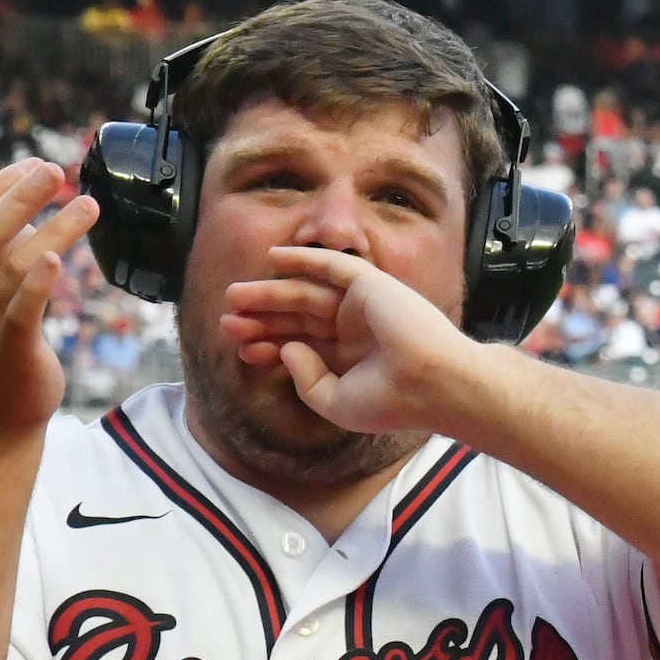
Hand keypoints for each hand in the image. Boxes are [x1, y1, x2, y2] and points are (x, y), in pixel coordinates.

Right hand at [0, 160, 95, 442]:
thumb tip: (35, 215)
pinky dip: (38, 283)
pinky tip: (60, 261)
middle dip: (19, 195)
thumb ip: (5, 256)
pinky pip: (22, 311)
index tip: (34, 164)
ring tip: (90, 205)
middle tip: (55, 169)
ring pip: (11, 264)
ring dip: (53, 230)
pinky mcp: (10, 348)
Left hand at [218, 246, 485, 437]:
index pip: (301, 347)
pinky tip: (272, 258)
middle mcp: (355, 331)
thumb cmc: (391, 402)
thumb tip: (286, 348)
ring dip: (270, 293)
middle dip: (262, 320)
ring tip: (235, 296)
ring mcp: (362, 307)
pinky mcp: (371, 285)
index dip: (269, 347)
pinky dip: (303, 258)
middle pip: (298, 320)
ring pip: (307, 294)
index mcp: (350, 361)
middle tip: (228, 322)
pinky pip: (332, 265)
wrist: (432, 384)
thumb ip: (306, 380)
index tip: (242, 352)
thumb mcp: (334, 402)